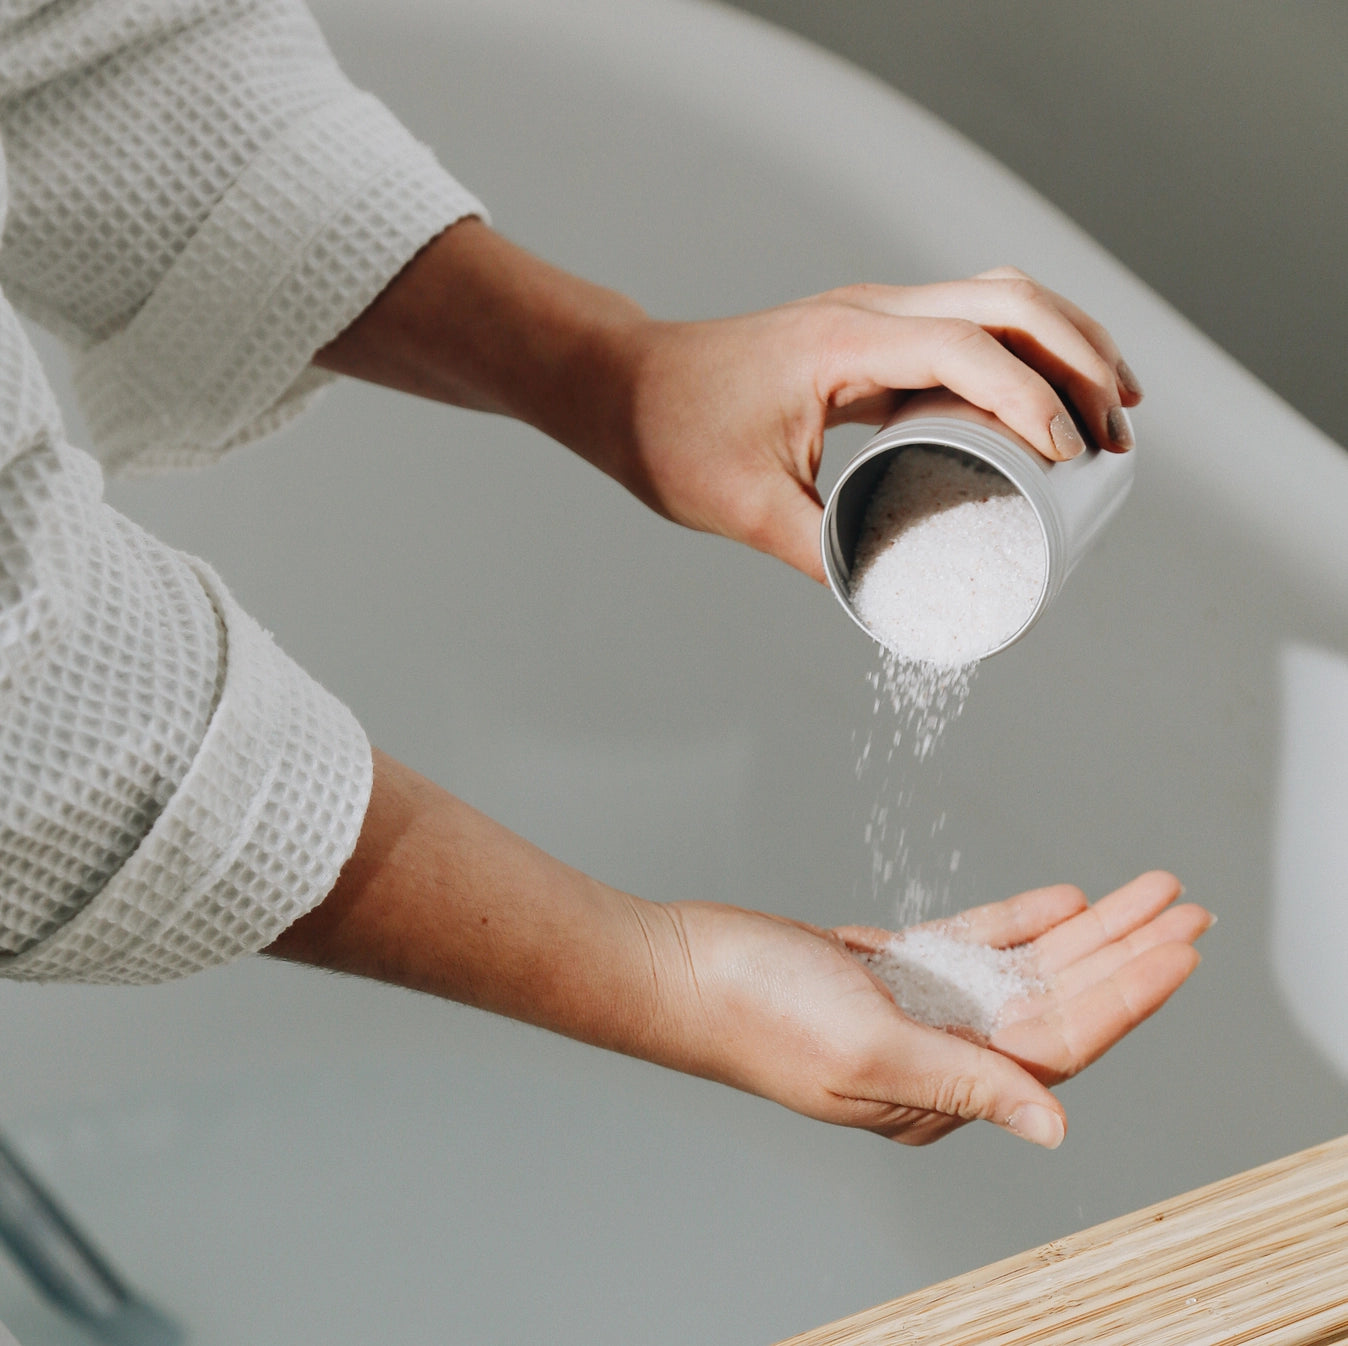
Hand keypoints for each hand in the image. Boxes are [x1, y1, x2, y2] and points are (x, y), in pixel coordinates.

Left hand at [317, 223, 1141, 583]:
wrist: (625, 387)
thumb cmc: (673, 439)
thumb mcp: (746, 509)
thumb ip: (820, 558)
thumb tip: (895, 611)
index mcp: (846, 345)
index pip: (972, 351)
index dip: (1037, 402)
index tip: (1072, 460)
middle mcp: (869, 310)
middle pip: (1012, 303)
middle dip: (1082, 362)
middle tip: (1119, 437)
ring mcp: (872, 312)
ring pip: (999, 296)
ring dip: (1066, 341)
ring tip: (1111, 409)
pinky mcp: (869, 331)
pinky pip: (969, 317)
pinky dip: (1025, 345)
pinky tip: (1045, 393)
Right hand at [651, 871, 1207, 1147]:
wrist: (681, 966)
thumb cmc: (753, 1014)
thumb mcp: (866, 1050)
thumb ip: (966, 1078)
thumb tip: (1055, 1125)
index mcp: (938, 1089)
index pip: (1059, 1043)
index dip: (1126, 993)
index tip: (1178, 948)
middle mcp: (939, 1054)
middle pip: (1057, 1001)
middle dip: (1126, 954)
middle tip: (1185, 908)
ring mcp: (916, 1008)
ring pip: (1025, 968)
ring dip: (1087, 931)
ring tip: (1144, 893)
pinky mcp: (891, 968)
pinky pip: (975, 945)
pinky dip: (1020, 921)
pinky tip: (1063, 900)